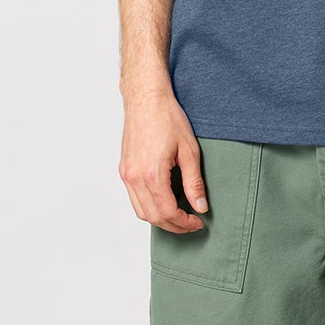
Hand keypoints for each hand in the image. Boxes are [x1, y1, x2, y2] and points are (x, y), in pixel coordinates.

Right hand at [119, 89, 209, 231]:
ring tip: (179, 216)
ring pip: (141, 211)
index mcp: (152, 174)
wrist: (146, 98)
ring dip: (160, 219)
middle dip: (174, 226)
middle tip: (191, 223)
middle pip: (153, 217)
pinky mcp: (124, 169)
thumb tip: (200, 206)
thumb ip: (194, 182)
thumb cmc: (167, 118)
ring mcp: (126, 174)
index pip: (168, 212)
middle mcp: (135, 177)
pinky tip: (165, 202)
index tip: (198, 222)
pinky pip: (134, 198)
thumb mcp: (189, 151)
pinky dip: (149, 207)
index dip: (184, 223)